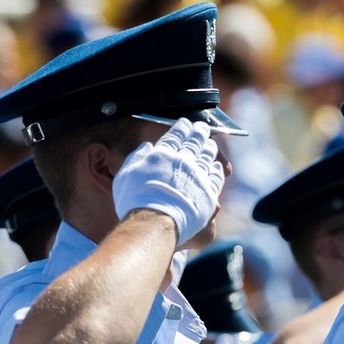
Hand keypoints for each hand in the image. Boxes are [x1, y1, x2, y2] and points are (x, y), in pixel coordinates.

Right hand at [113, 118, 225, 245]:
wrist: (156, 221)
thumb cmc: (135, 200)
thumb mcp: (127, 174)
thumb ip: (138, 157)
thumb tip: (148, 146)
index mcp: (163, 154)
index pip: (175, 136)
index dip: (182, 127)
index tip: (186, 123)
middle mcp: (183, 161)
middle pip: (194, 142)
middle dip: (199, 132)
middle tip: (203, 127)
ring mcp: (198, 176)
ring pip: (207, 157)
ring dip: (210, 148)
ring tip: (211, 144)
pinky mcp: (208, 192)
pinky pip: (216, 177)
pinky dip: (217, 169)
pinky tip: (217, 166)